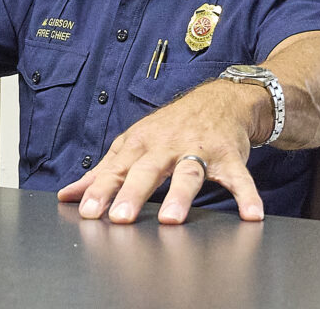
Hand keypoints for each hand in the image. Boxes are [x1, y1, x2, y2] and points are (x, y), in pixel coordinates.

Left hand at [57, 82, 265, 223]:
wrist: (219, 100)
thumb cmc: (170, 127)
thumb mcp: (133, 143)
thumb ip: (103, 172)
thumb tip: (67, 195)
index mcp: (141, 144)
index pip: (117, 168)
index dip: (101, 190)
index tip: (88, 212)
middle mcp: (167, 145)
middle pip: (148, 170)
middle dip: (133, 193)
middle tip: (120, 218)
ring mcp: (200, 149)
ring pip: (189, 171)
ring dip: (180, 195)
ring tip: (171, 219)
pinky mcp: (229, 156)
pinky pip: (239, 177)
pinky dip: (247, 195)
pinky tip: (251, 216)